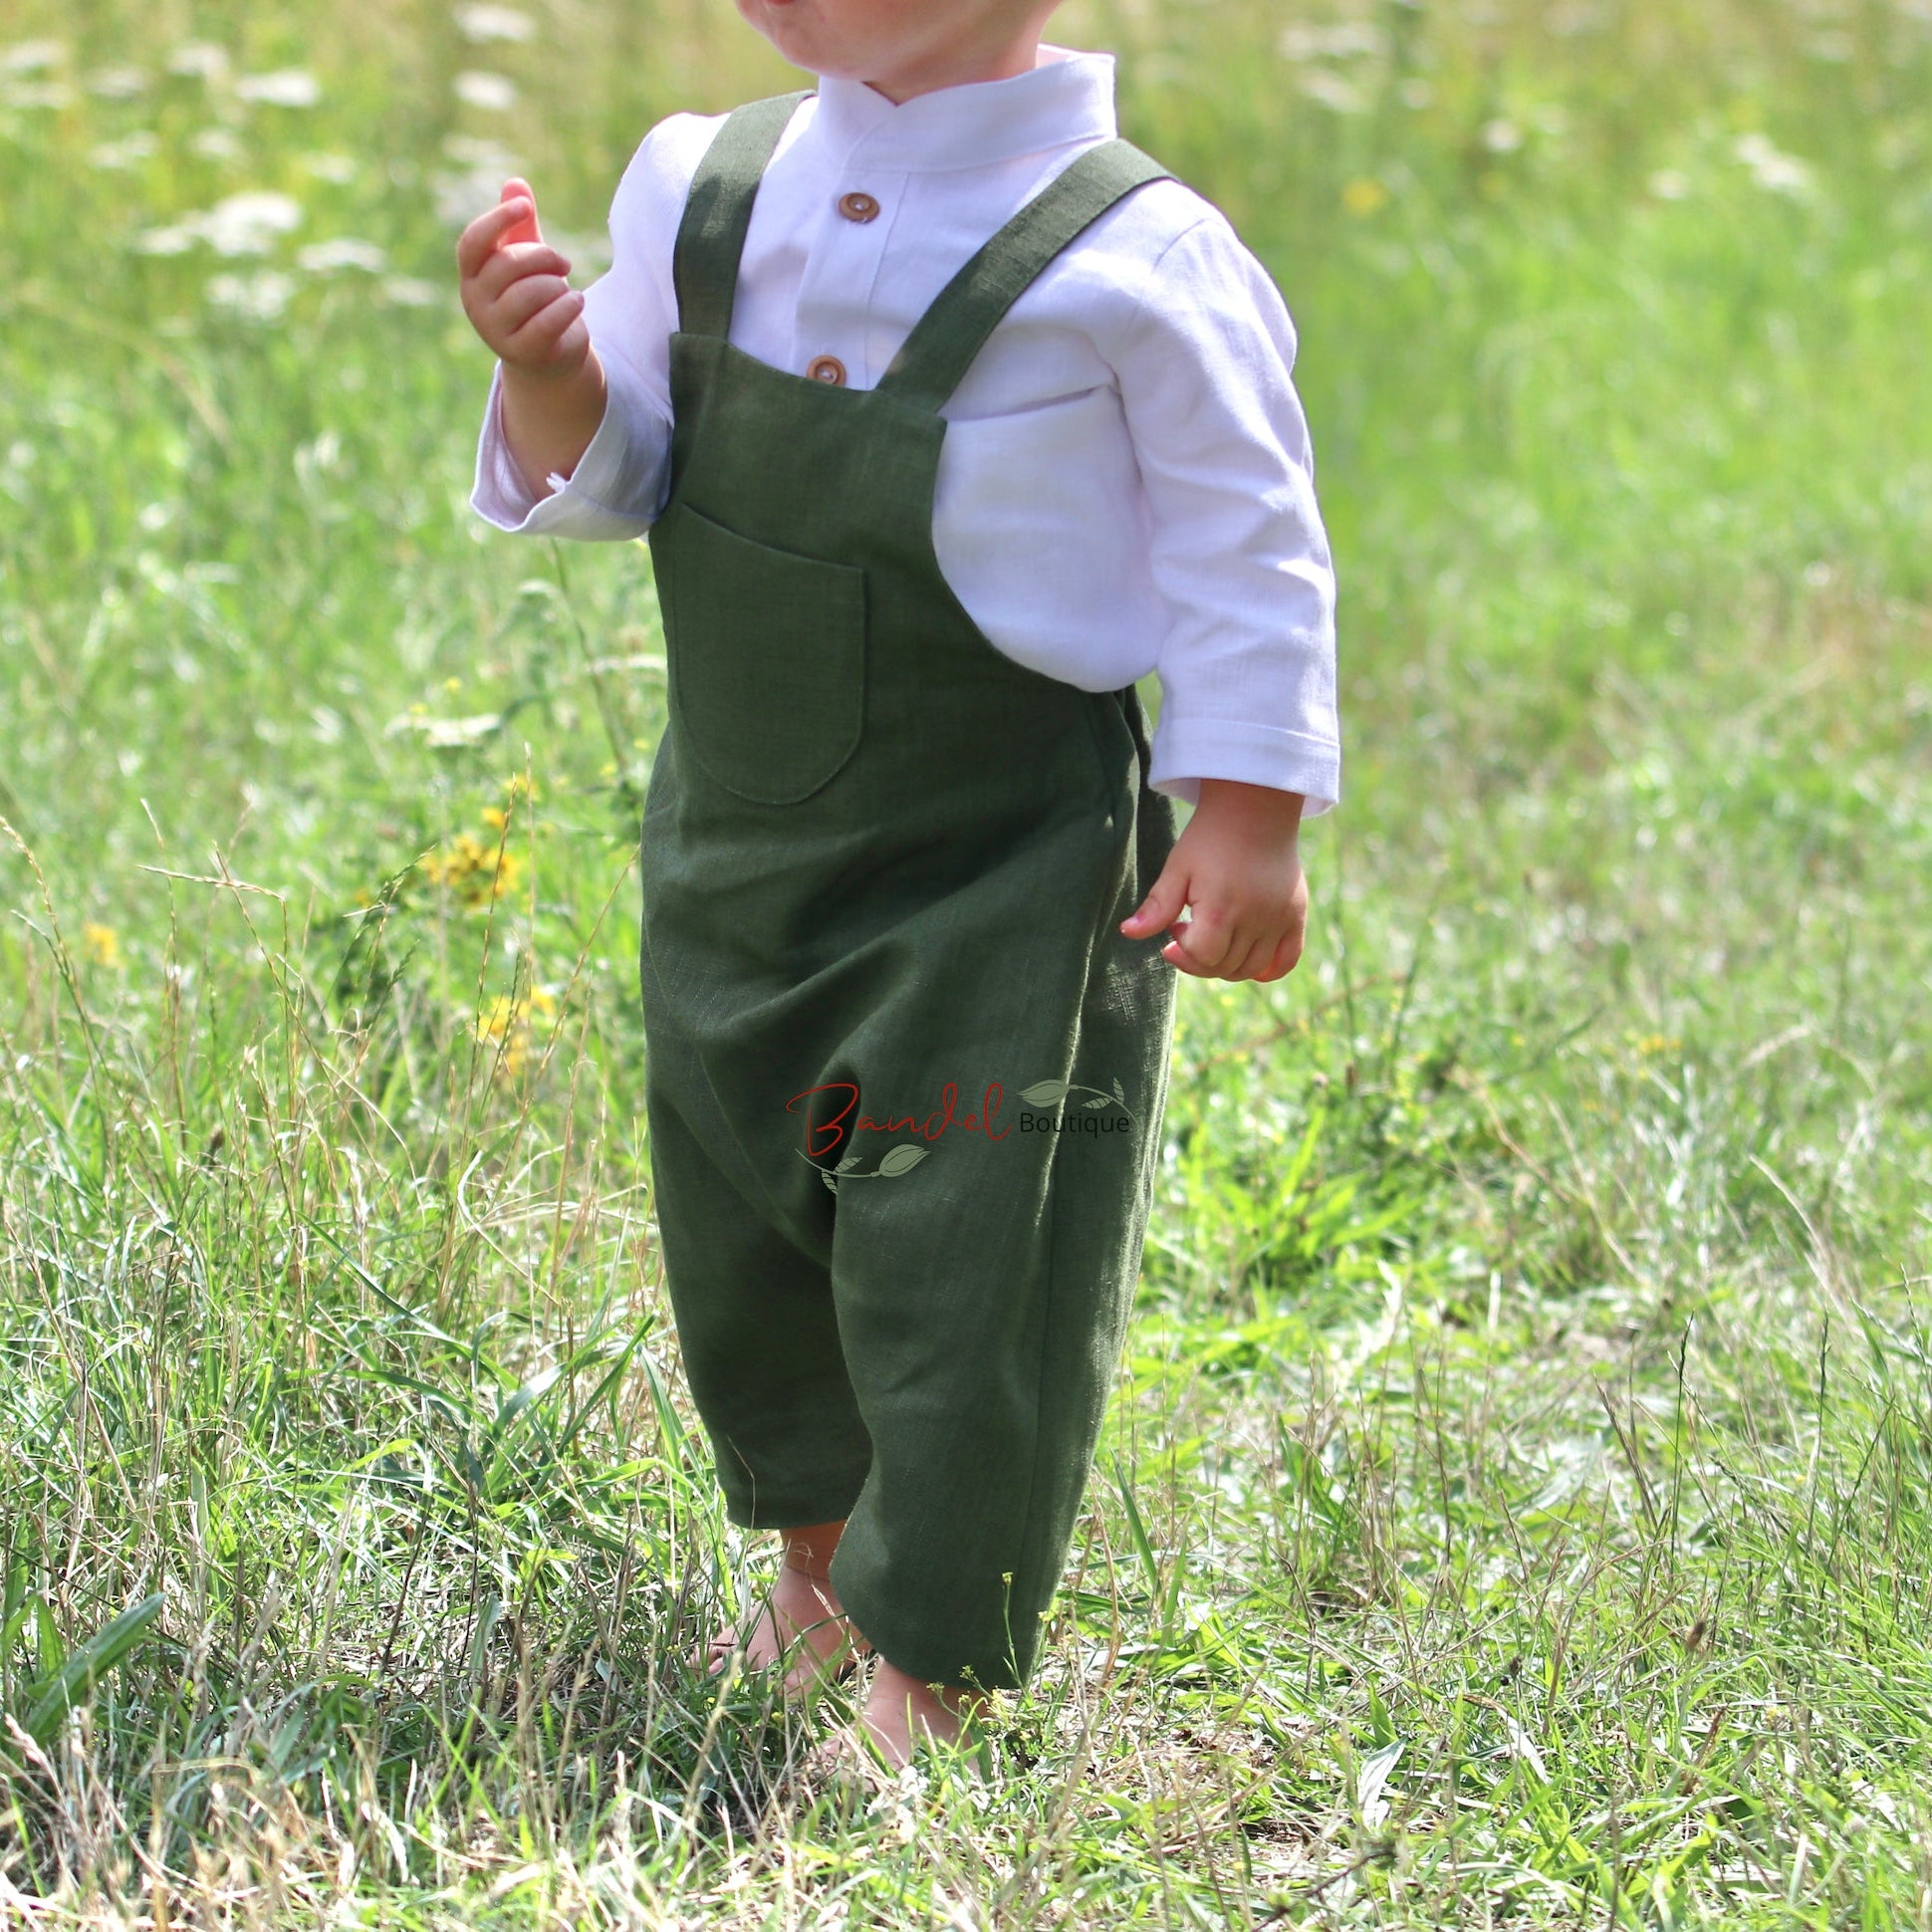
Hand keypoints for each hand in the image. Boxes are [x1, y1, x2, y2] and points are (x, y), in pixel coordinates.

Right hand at [456, 177, 589, 379]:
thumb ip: (520, 225)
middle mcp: (475, 303)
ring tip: (567, 291)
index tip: (524, 206)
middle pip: (510, 264)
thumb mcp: (528, 259)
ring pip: (531, 292)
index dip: (497, 220)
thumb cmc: (535, 299)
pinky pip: (548, 321)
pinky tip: (577, 302)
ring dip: (558, 286)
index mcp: (471, 275)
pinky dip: (569, 307)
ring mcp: (495, 331)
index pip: (473, 242)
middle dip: (545, 257)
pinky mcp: (521, 352)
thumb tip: (515, 183)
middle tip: (564, 264)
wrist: (548, 356)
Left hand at [1119, 780, 1307, 980]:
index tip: (1176, 927)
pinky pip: (1285, 961)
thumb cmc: (1209, 838)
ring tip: (1214, 935)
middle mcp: (1255, 920)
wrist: (1254, 808)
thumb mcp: (1177, 868)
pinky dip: (1267, 969)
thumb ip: (1157, 907)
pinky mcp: (1295, 916)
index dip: (1182, 950)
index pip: (1201, 957)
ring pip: (1250, 969)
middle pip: (1224, 967)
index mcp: (1222, 910)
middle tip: (1191, 927)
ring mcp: (1279, 920)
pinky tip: (1246, 958)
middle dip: (1199, 957)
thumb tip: (1127, 932)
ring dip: (1226, 964)